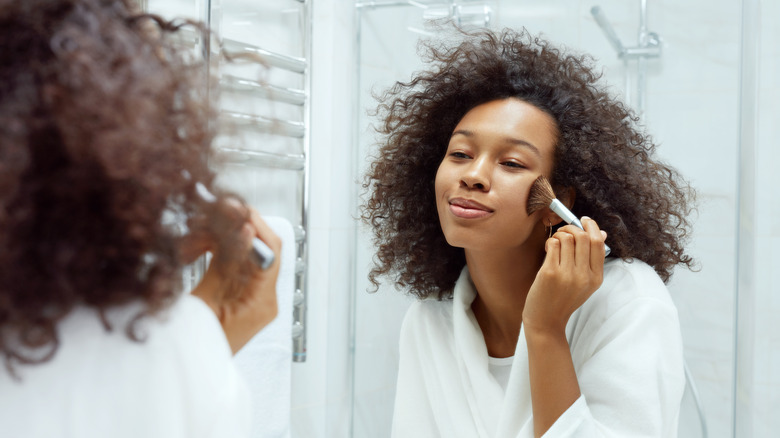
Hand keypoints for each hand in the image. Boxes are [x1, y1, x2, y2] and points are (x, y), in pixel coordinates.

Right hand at [183, 202, 281, 353]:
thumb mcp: (205, 302)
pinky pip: (230, 265)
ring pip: (240, 253)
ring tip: (191, 240)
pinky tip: (193, 250)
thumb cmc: (195, 351)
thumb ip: (226, 264)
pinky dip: (212, 253)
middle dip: (230, 228)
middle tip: (207, 214)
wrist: (187, 375)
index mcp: (263, 302)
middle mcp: (264, 298)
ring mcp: (252, 297)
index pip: (271, 251)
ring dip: (215, 240)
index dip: (254, 223)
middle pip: (256, 248)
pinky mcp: (238, 296)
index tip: (233, 207)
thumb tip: (245, 231)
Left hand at [522, 217, 605, 335]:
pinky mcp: (550, 273)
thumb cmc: (563, 299)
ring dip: (559, 234)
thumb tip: (602, 233)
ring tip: (555, 242)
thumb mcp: (584, 283)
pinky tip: (548, 249)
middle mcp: (584, 276)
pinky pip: (554, 245)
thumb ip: (592, 260)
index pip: (598, 244)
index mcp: (596, 278)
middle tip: (564, 230)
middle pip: (583, 237)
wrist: (546, 322)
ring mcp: (567, 275)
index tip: (584, 220)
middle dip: (572, 227)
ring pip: (567, 238)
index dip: (592, 227)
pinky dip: (551, 241)